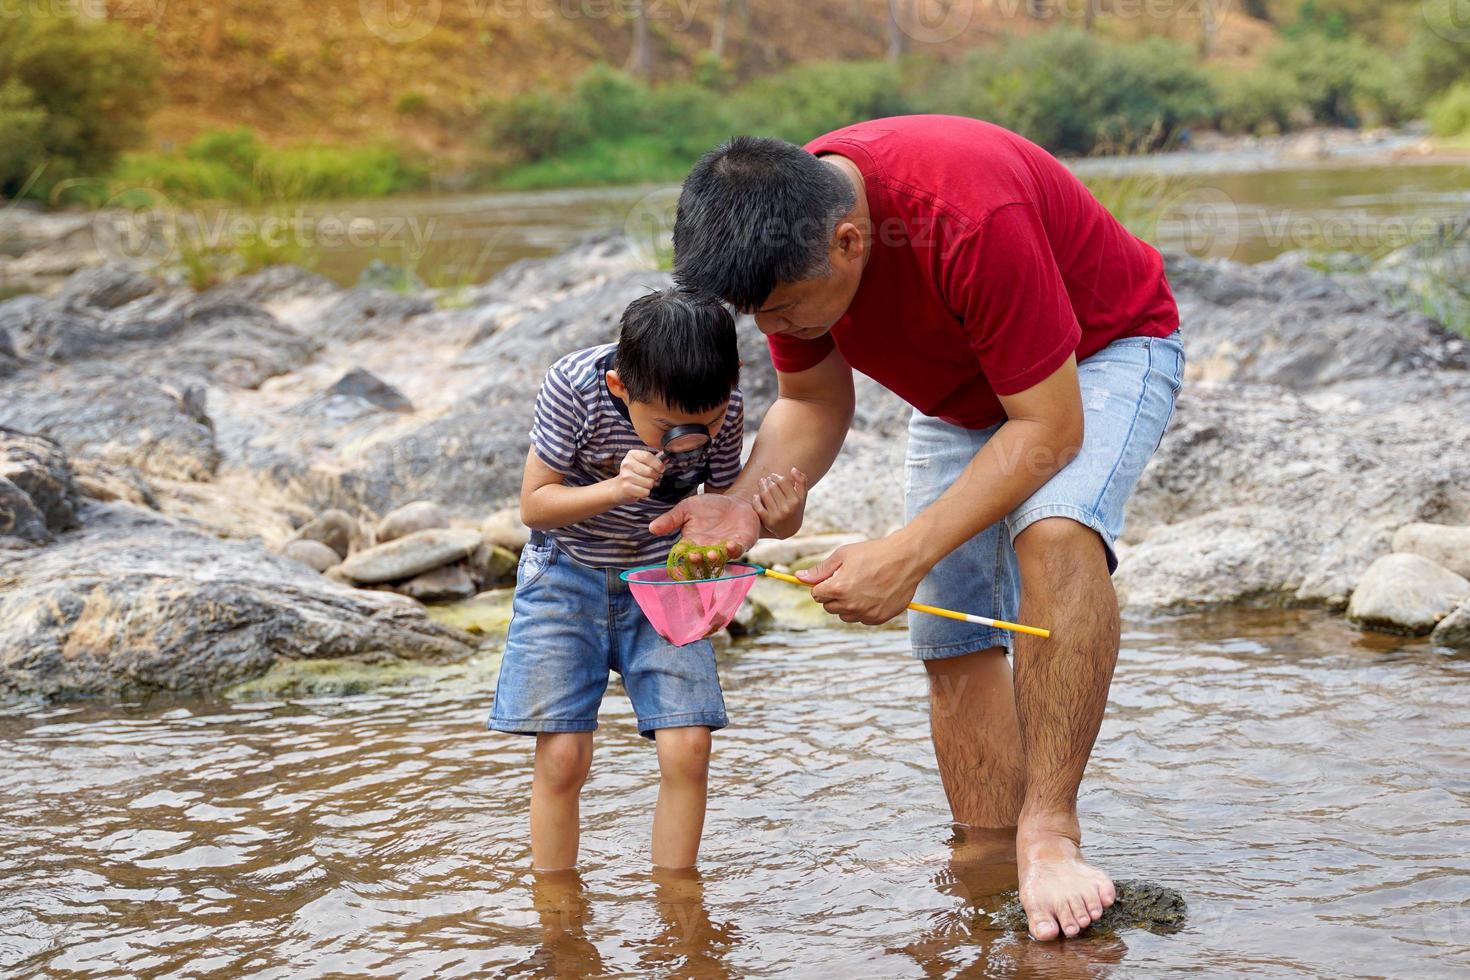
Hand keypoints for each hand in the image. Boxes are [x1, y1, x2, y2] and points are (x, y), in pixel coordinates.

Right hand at [612, 449, 663, 504]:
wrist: (619, 487)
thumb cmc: (634, 474)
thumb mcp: (642, 463)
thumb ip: (655, 460)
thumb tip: (667, 458)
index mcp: (632, 454)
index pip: (648, 456)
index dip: (658, 464)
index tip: (661, 469)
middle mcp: (627, 464)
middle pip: (650, 471)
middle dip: (655, 476)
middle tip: (651, 477)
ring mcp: (625, 476)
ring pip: (649, 483)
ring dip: (650, 485)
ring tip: (643, 483)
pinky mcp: (626, 488)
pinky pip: (645, 492)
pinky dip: (645, 492)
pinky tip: (639, 489)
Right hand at [648, 492, 760, 559]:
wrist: (734, 501)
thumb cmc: (709, 507)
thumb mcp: (687, 508)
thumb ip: (671, 519)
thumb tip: (651, 528)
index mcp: (692, 543)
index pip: (684, 555)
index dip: (683, 557)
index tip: (680, 554)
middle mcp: (707, 550)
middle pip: (701, 561)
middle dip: (698, 561)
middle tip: (695, 556)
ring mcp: (724, 549)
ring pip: (719, 559)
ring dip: (715, 558)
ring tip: (711, 554)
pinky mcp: (741, 544)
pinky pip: (737, 550)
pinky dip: (734, 549)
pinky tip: (731, 544)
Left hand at [752, 468, 807, 538]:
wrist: (790, 530)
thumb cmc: (795, 508)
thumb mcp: (802, 497)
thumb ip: (802, 481)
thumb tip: (793, 469)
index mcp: (796, 501)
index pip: (783, 482)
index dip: (776, 477)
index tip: (773, 476)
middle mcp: (787, 509)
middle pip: (773, 487)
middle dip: (768, 481)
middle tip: (765, 479)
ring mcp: (777, 516)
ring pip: (765, 495)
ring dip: (761, 486)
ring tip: (761, 483)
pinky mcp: (768, 521)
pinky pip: (758, 507)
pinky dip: (756, 499)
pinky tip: (756, 495)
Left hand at [797, 533, 929, 624]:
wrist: (906, 558)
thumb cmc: (874, 553)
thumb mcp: (843, 555)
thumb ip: (820, 570)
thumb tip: (799, 577)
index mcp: (838, 588)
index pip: (816, 595)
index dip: (822, 584)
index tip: (833, 576)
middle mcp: (851, 604)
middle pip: (828, 607)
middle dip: (833, 595)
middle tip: (849, 579)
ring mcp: (866, 613)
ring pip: (845, 615)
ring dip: (848, 604)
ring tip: (862, 586)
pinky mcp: (879, 618)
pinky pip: (862, 619)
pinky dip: (864, 609)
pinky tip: (873, 593)